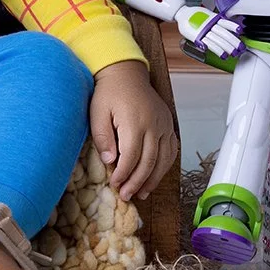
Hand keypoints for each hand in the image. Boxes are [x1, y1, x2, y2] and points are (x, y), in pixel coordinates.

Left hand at [88, 61, 179, 203]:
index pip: (131, 156)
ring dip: (153, 179)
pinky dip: (165, 166)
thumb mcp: (97, 112)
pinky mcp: (169, 124)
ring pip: (163, 159)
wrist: (125, 73)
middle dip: (137, 182)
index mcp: (134, 121)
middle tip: (127, 195)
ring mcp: (164, 124)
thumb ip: (102, 137)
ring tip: (141, 193)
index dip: (123, 174)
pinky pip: (172, 150)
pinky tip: (155, 176)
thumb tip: (110, 161)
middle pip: (149, 161)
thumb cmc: (108, 93)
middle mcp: (154, 124)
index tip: (115, 185)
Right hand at [177, 6, 242, 58]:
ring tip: (232, 54)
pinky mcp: (197, 37)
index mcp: (213, 18)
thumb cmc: (196, 16)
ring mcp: (203, 30)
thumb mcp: (208, 15)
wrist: (181, 14)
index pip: (225, 22)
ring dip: (225, 47)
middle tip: (240, 48)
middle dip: (233, 41)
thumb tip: (231, 27)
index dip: (233, 26)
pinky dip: (214, 49)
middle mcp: (209, 24)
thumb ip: (217, 20)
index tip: (240, 30)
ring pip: (216, 39)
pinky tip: (220, 53)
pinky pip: (207, 44)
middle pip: (223, 33)